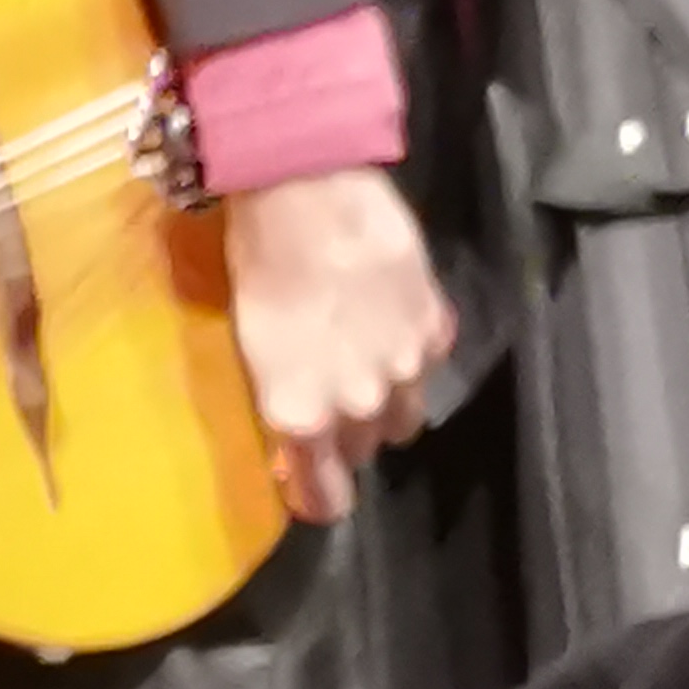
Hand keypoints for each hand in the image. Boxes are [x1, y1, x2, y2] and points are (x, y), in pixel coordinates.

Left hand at [225, 166, 456, 527]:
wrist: (311, 189)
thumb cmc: (258, 262)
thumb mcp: (250, 344)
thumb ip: (282, 399)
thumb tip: (297, 432)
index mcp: (302, 416)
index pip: (324, 499)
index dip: (317, 495)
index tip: (309, 482)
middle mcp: (358, 406)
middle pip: (364, 451)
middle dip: (347, 434)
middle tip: (327, 393)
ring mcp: (406, 368)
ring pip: (405, 414)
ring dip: (386, 399)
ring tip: (365, 357)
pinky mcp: (437, 326)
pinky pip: (428, 360)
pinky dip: (412, 349)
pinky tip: (390, 316)